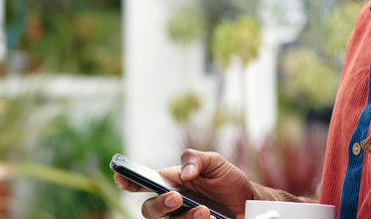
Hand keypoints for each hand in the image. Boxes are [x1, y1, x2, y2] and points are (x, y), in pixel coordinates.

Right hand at [114, 149, 251, 218]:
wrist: (249, 201)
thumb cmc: (228, 180)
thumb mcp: (216, 161)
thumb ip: (196, 159)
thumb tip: (184, 173)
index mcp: (172, 182)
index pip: (143, 183)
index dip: (128, 181)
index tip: (121, 177)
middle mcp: (173, 203)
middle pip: (149, 210)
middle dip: (158, 205)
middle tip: (177, 198)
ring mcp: (182, 218)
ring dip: (186, 218)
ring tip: (205, 210)